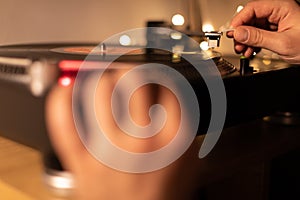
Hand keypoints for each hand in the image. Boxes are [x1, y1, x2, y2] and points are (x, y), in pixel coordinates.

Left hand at [45, 66, 200, 199]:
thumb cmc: (162, 195)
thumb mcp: (190, 160)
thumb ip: (188, 125)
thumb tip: (179, 94)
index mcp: (170, 141)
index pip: (168, 87)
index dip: (163, 75)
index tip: (157, 75)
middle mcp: (139, 141)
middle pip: (133, 81)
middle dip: (134, 70)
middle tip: (132, 73)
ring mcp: (107, 151)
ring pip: (99, 91)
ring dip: (103, 78)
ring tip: (108, 80)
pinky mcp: (80, 161)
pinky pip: (63, 122)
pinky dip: (61, 99)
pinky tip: (67, 88)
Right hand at [227, 0, 299, 63]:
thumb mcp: (282, 42)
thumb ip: (258, 37)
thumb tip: (239, 33)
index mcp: (282, 7)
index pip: (253, 8)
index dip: (239, 20)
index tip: (232, 32)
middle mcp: (278, 12)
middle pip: (251, 18)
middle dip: (242, 32)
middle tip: (237, 43)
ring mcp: (276, 22)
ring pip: (253, 27)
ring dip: (245, 40)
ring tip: (243, 49)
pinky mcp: (275, 31)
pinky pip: (258, 34)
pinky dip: (252, 43)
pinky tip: (250, 50)